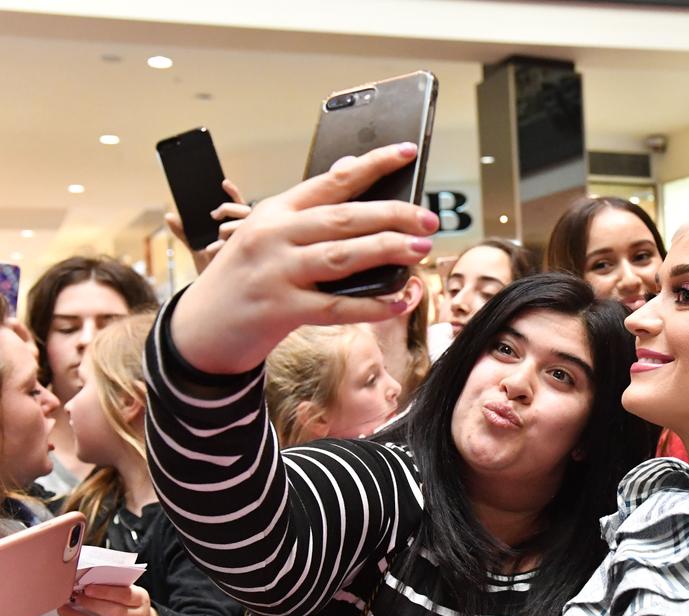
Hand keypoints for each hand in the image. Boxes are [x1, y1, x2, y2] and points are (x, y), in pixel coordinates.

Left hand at [57, 584, 157, 615]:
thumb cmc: (131, 606)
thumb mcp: (131, 594)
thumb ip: (115, 588)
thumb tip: (87, 584)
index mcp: (141, 601)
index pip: (124, 595)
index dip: (105, 591)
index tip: (87, 588)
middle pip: (111, 611)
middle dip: (90, 604)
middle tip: (74, 597)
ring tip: (65, 610)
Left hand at [166, 179, 251, 274]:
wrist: (213, 285)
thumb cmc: (208, 263)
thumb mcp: (192, 244)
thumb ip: (183, 231)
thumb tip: (168, 216)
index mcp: (233, 224)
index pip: (237, 202)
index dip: (232, 191)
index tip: (223, 182)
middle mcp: (244, 231)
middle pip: (243, 210)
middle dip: (227, 209)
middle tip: (213, 214)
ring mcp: (247, 241)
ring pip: (241, 225)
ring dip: (225, 229)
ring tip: (213, 240)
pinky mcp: (246, 253)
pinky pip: (237, 243)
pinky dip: (220, 246)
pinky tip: (212, 250)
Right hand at [171, 143, 439, 374]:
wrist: (198, 329)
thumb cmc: (244, 278)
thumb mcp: (266, 234)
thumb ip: (307, 209)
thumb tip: (347, 170)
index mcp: (274, 210)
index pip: (332, 181)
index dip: (373, 164)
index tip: (408, 152)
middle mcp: (274, 236)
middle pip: (344, 219)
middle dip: (393, 215)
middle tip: (429, 219)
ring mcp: (276, 273)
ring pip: (343, 256)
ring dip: (388, 251)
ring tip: (421, 248)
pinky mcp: (280, 310)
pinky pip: (337, 308)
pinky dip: (374, 305)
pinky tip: (401, 300)